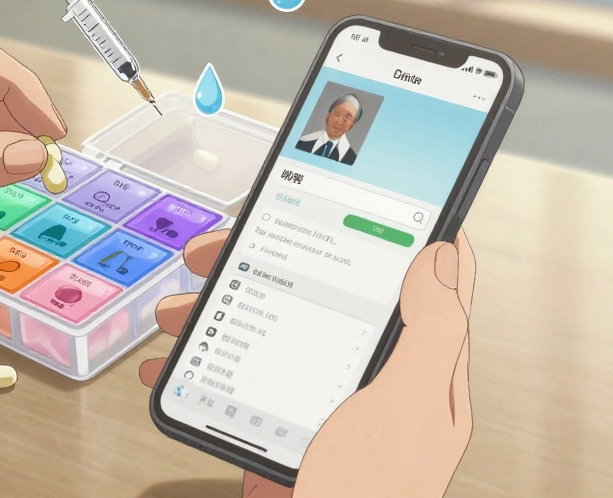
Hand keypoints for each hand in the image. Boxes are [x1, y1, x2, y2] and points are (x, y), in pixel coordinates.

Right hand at [140, 230, 475, 497]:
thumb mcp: (404, 411)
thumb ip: (426, 333)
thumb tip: (442, 251)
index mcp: (411, 363)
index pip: (405, 274)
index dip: (376, 223)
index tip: (340, 182)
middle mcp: (365, 373)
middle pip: (314, 289)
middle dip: (253, 259)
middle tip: (210, 250)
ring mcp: (316, 400)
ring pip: (264, 327)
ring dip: (211, 311)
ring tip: (175, 312)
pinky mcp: (276, 429)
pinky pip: (233, 382)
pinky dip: (193, 369)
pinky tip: (170, 366)